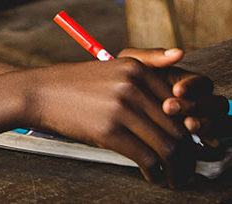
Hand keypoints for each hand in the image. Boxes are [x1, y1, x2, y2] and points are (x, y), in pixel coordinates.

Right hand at [25, 56, 197, 184]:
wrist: (39, 93)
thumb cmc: (77, 84)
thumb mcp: (112, 66)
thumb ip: (148, 62)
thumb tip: (181, 54)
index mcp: (137, 68)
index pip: (181, 104)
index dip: (191, 130)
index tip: (192, 146)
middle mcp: (132, 85)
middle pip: (177, 127)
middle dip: (188, 154)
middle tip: (188, 169)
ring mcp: (120, 108)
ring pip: (166, 145)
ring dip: (176, 168)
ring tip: (175, 178)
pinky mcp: (109, 131)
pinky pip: (146, 157)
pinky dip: (155, 172)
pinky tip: (153, 177)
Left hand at [119, 48, 231, 145]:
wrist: (114, 109)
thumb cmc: (126, 87)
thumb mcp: (132, 68)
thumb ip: (152, 57)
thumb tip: (178, 53)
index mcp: (189, 84)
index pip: (203, 83)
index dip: (194, 86)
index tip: (176, 90)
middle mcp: (203, 103)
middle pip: (217, 104)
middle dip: (198, 106)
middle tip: (172, 109)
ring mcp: (207, 123)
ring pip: (225, 122)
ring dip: (209, 124)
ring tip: (187, 125)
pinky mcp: (205, 142)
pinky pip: (221, 141)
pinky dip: (213, 140)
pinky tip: (194, 141)